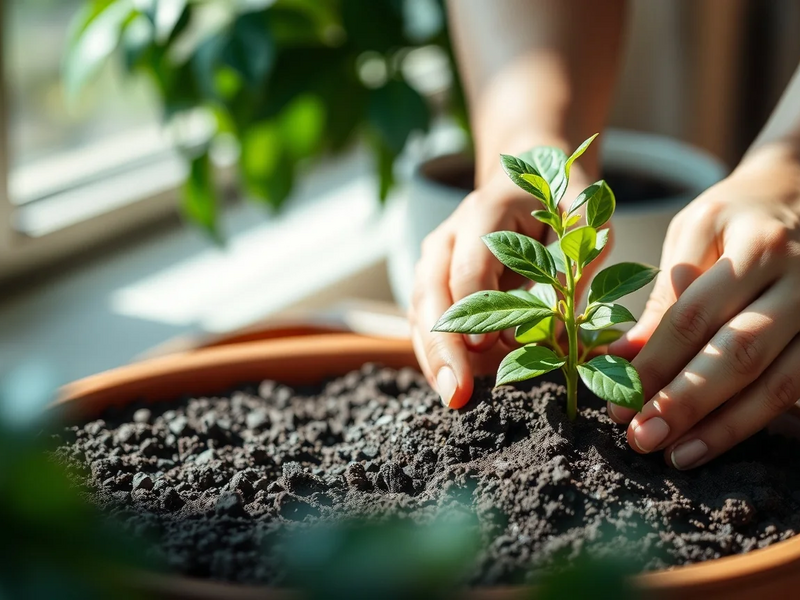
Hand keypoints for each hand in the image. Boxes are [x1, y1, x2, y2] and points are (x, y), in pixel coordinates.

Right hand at [409, 161, 594, 408]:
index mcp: (486, 213)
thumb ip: (579, 259)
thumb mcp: (586, 218)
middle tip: (457, 393)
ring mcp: (435, 259)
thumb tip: (561, 324)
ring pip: (421, 311)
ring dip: (434, 357)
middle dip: (442, 346)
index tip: (484, 346)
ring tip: (454, 398)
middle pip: (432, 293)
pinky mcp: (434, 281)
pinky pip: (425, 321)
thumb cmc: (560, 202)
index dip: (474, 307)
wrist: (526, 180)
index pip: (469, 266)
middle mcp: (450, 236)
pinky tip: (451, 384)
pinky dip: (436, 354)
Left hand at [608, 145, 799, 468]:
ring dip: (724, 427)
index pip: (693, 315)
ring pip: (780, 382)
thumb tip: (621, 357)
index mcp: (756, 245)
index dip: (653, 364)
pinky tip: (721, 440)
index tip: (616, 400)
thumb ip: (665, 296)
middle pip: (739, 352)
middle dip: (685, 403)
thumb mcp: (693, 235)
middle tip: (641, 437)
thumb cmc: (738, 218)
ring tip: (677, 455)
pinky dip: (760, 420)